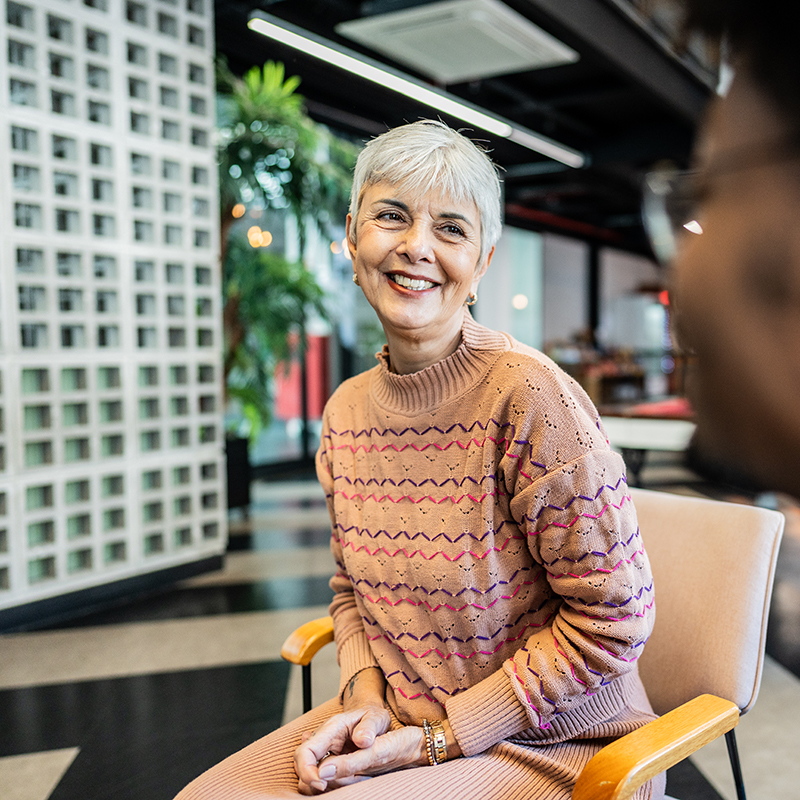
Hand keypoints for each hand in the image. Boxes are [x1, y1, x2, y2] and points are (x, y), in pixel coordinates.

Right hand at [294, 708, 426, 794]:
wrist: (372, 718)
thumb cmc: (373, 717)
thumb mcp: (376, 718)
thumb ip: (369, 728)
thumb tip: (361, 741)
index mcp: (330, 728)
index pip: (305, 751)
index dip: (307, 770)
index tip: (322, 784)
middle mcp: (322, 740)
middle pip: (301, 765)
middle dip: (315, 781)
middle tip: (345, 783)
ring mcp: (323, 751)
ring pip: (311, 774)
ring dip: (328, 783)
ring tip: (357, 778)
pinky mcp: (328, 760)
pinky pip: (322, 776)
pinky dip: (333, 783)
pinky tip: (355, 777)